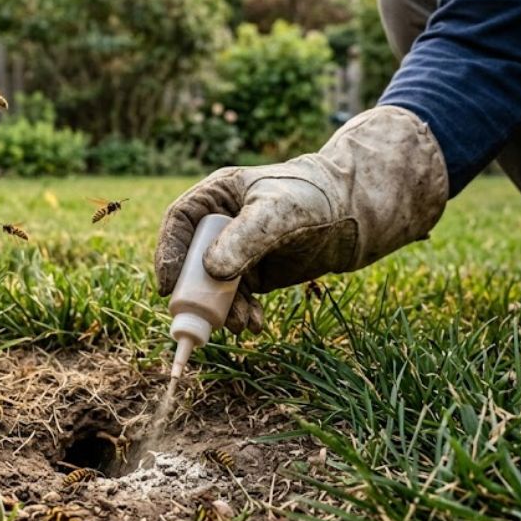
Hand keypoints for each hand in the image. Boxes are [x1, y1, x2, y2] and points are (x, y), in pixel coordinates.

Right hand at [154, 106, 448, 332]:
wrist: (354, 215)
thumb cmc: (314, 197)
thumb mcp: (278, 212)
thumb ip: (246, 237)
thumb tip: (212, 270)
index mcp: (216, 196)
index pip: (180, 223)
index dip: (169, 254)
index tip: (167, 286)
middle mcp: (219, 225)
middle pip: (191, 261)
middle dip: (198, 292)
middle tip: (207, 318)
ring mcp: (233, 252)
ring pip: (212, 286)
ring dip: (222, 309)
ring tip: (244, 324)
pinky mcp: (252, 275)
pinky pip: (235, 299)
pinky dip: (241, 314)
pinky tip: (255, 324)